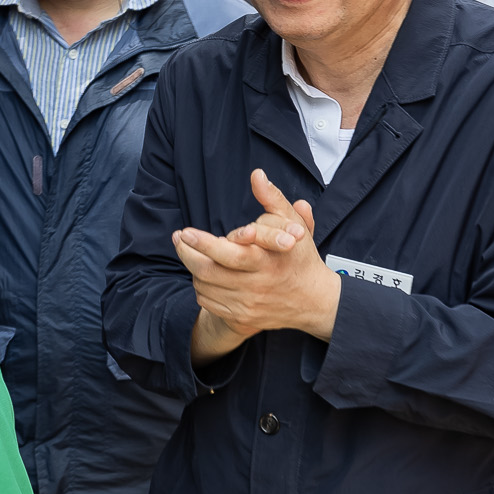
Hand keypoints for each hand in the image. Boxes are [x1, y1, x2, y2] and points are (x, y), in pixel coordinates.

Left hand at [173, 168, 341, 359]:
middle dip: (187, 253)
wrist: (314, 301)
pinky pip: (208, 303)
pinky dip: (201, 287)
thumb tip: (257, 174)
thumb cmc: (300, 258)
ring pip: (204, 287)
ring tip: (189, 252)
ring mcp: (247, 305)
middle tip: (178, 238)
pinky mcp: (241, 319)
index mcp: (267, 263)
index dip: (203, 243)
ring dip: (192, 268)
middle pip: (208, 272)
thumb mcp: (293, 225)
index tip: (184, 231)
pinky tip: (203, 274)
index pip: (229, 254)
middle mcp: (256, 287)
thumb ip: (273, 199)